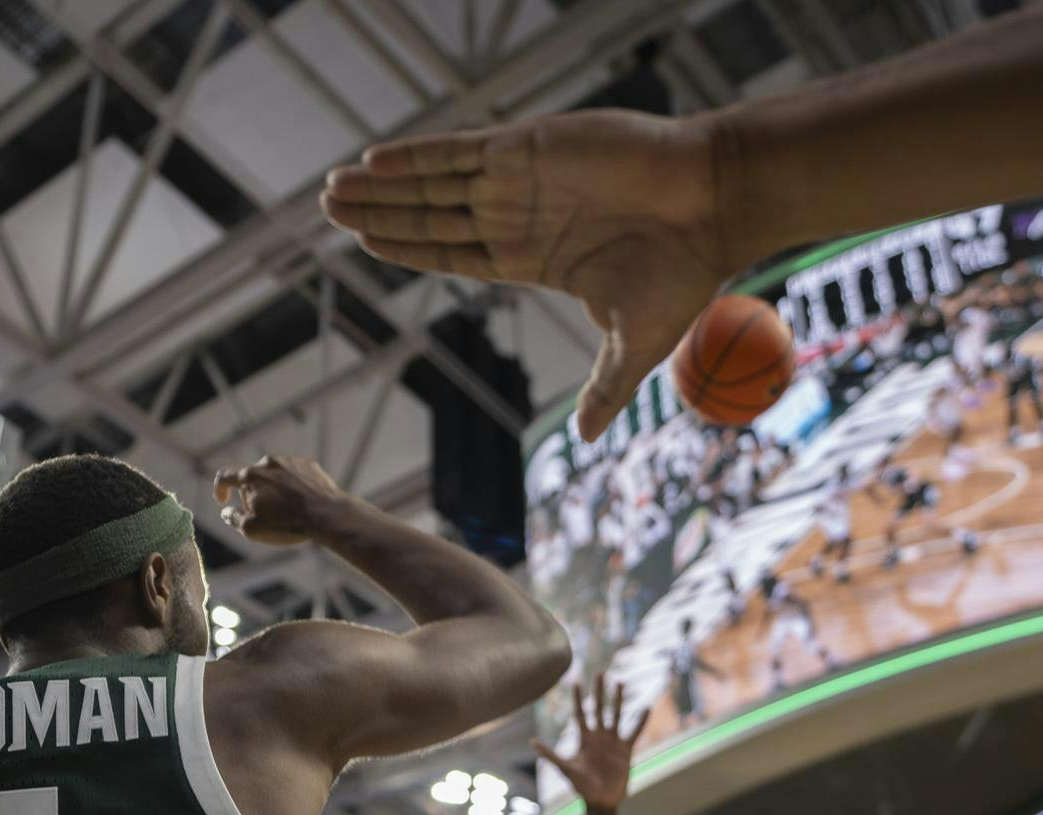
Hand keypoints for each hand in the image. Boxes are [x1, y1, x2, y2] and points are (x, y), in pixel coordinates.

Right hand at [213, 455, 350, 546]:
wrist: (327, 515)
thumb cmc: (287, 524)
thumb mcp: (252, 530)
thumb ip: (233, 519)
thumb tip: (227, 512)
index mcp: (250, 476)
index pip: (225, 476)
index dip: (219, 489)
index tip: (223, 501)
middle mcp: (268, 463)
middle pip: (251, 478)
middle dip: (251, 495)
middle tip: (263, 515)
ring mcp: (289, 461)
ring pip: (273, 475)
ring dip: (273, 490)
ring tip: (286, 511)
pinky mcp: (308, 465)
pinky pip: (293, 474)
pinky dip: (291, 486)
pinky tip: (300, 503)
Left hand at [322, 110, 731, 440]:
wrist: (716, 205)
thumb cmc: (683, 271)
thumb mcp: (633, 344)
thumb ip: (603, 389)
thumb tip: (584, 439)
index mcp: (530, 256)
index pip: (450, 252)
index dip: (407, 247)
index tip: (363, 242)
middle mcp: (517, 213)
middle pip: (430, 214)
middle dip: (379, 211)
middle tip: (326, 210)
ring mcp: (520, 178)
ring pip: (435, 181)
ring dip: (384, 183)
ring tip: (333, 186)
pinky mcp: (530, 147)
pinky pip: (461, 150)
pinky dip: (417, 155)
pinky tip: (375, 162)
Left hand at [533, 674, 644, 810]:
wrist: (601, 801)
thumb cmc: (581, 787)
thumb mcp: (566, 769)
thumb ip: (550, 755)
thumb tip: (531, 741)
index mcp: (584, 739)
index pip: (580, 714)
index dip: (577, 698)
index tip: (575, 681)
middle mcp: (598, 736)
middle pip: (598, 708)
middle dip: (599, 691)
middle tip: (601, 672)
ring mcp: (612, 741)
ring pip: (616, 715)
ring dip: (618, 699)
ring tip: (620, 682)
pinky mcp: (626, 749)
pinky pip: (634, 731)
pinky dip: (640, 721)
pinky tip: (647, 707)